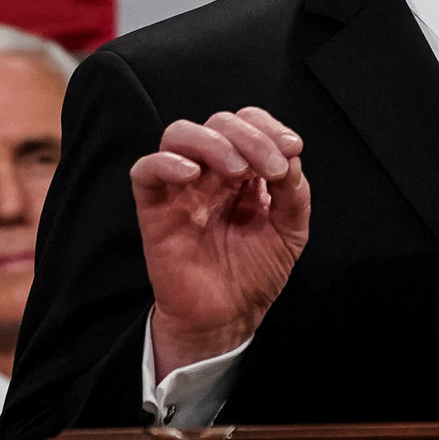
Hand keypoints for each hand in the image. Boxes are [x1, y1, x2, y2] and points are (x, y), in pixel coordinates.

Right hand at [132, 107, 312, 372]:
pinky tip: (192, 175)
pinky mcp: (154, 209)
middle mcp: (210, 171)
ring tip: (237, 172)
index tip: (291, 149)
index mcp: (242, 170)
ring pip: (179, 134)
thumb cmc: (255, 274)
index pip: (247, 122)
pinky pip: (145, 170)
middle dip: (250, 137)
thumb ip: (294, 192)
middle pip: (218, 122)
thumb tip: (290, 154)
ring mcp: (180, 187)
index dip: (268, 126)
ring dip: (213, 142)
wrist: (228, 318)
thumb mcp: (290, 231)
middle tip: (271, 169)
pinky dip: (166, 162)